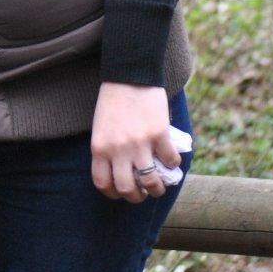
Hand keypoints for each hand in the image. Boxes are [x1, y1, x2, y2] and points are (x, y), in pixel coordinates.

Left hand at [90, 82, 179, 202]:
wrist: (130, 75)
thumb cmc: (113, 100)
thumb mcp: (101, 127)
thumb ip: (108, 149)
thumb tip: (122, 172)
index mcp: (99, 147)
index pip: (102, 183)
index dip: (113, 193)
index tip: (121, 191)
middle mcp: (118, 149)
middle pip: (127, 189)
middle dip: (136, 197)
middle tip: (142, 192)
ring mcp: (139, 143)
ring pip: (150, 182)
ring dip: (156, 189)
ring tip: (158, 185)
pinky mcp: (159, 135)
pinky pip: (170, 161)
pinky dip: (173, 164)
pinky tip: (170, 158)